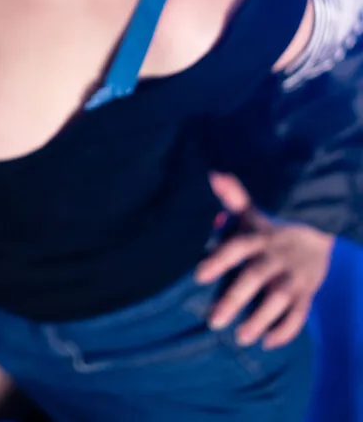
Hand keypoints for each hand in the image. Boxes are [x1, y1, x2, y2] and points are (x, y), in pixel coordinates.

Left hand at [195, 172, 333, 349]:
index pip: (236, 247)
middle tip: (213, 320)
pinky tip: (267, 343)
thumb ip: (232, 198)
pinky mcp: (306, 295)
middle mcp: (274, 259)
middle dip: (234, 299)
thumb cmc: (271, 231)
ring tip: (240, 337)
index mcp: (257, 239)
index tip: (199, 275)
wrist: (317, 240)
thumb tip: (213, 174)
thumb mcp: (252, 214)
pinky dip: (285, 331)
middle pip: (254, 278)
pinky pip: (298, 316)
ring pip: (278, 301)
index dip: (218, 259)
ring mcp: (292, 278)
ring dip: (260, 320)